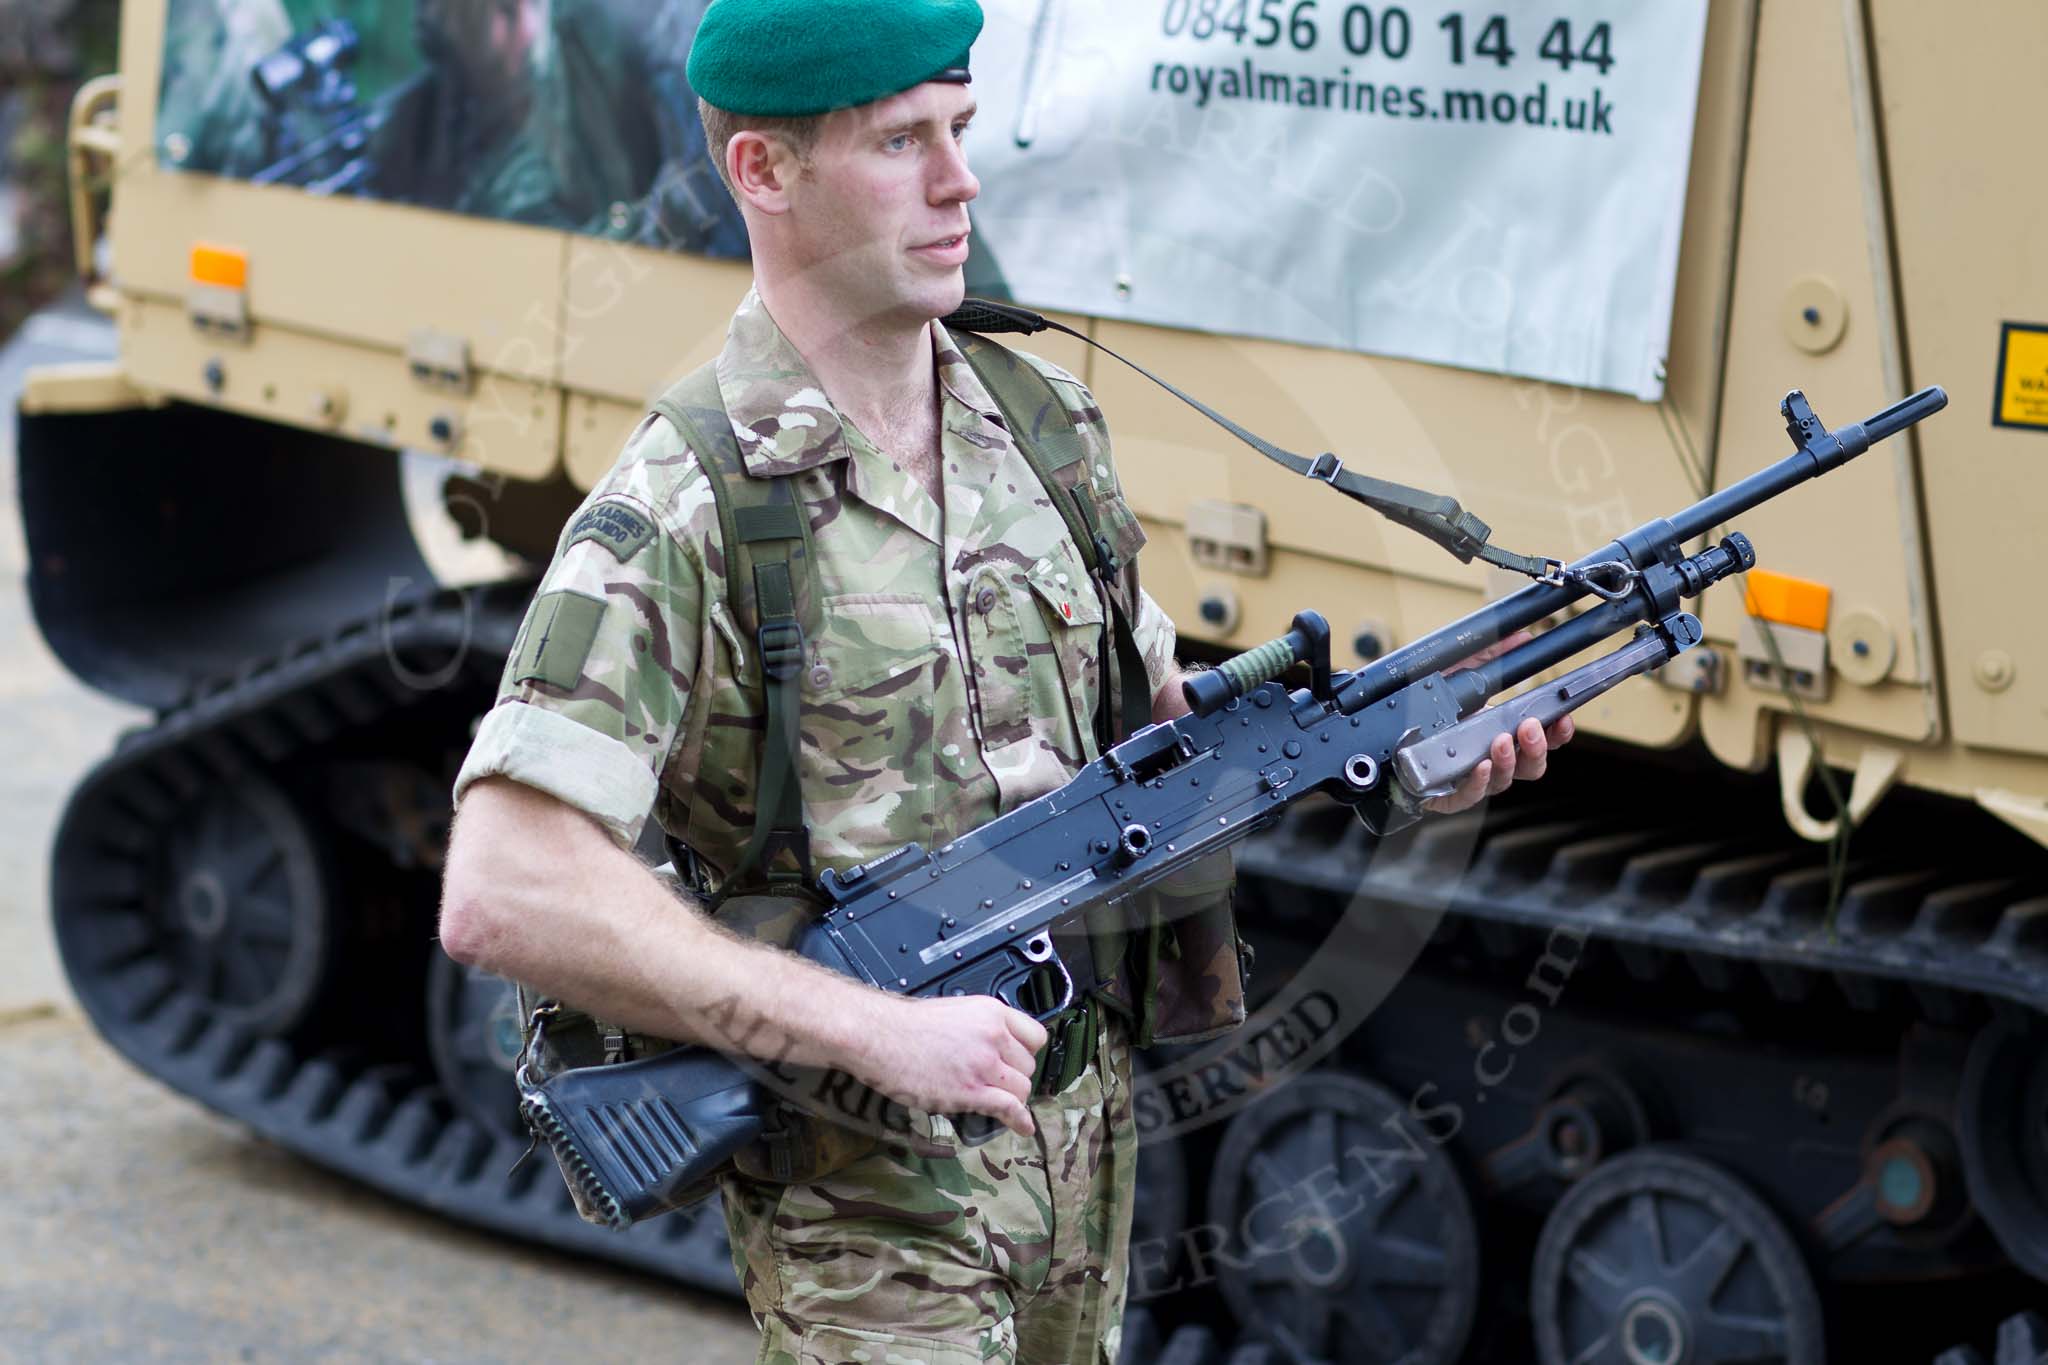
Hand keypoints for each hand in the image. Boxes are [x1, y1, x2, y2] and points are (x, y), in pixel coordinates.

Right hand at [851, 995, 1048, 1137]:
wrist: (878, 1035)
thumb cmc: (906, 1025)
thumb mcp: (955, 1011)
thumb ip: (980, 1027)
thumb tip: (992, 1045)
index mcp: (991, 1012)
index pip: (1035, 1036)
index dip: (1026, 1053)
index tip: (1017, 1062)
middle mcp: (994, 1035)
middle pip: (1029, 1065)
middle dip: (1015, 1076)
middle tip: (996, 1083)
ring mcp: (983, 1064)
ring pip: (1022, 1088)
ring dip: (1011, 1097)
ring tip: (994, 1100)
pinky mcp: (970, 1091)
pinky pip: (1009, 1107)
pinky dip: (1018, 1120)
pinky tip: (1021, 1126)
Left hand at [1423, 632, 1574, 815]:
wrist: (1387, 734)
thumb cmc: (1428, 709)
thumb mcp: (1458, 673)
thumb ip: (1490, 655)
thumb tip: (1522, 637)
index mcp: (1501, 735)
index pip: (1542, 742)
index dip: (1558, 733)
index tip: (1563, 717)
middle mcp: (1491, 760)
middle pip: (1531, 766)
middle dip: (1536, 747)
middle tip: (1530, 726)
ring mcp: (1471, 779)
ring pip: (1504, 781)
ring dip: (1508, 762)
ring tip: (1501, 741)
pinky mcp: (1446, 794)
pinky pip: (1468, 795)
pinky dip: (1478, 783)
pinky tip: (1480, 766)